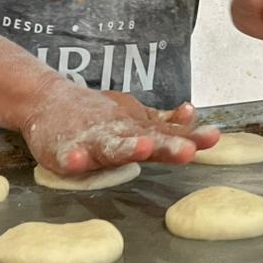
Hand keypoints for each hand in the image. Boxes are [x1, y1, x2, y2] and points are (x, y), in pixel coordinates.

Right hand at [19, 79, 219, 174]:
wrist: (48, 100)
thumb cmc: (97, 115)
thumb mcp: (134, 118)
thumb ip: (164, 123)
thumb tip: (193, 115)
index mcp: (136, 131)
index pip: (168, 136)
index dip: (191, 138)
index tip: (214, 137)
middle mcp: (118, 134)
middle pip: (146, 140)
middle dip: (166, 145)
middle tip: (187, 150)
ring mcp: (91, 140)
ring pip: (112, 146)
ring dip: (128, 148)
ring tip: (143, 148)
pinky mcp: (64, 149)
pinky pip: (68, 155)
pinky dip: (73, 157)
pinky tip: (77, 161)